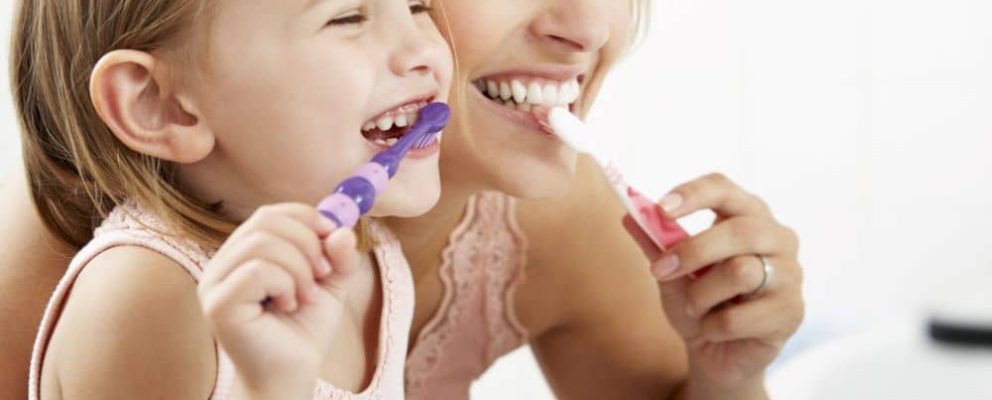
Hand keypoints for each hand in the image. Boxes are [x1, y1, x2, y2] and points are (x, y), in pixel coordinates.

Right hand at [197, 204, 360, 396]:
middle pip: (264, 221)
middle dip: (306, 242)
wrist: (293, 375)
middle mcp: (223, 264)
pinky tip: (289, 305)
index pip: (269, 214)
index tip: (332, 235)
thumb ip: (339, 254)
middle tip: (324, 273)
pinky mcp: (218, 305)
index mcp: (244, 254)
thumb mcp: (331, 283)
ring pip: (261, 243)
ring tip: (307, 295)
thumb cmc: (304, 330)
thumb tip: (342, 228)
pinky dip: (285, 284)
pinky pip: (256, 271)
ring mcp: (215, 284)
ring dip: (299, 267)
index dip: (305, 217)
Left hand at [624, 173, 804, 395]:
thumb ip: (655, 244)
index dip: (694, 194)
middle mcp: (778, 238)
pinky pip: (739, 317)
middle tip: (659, 270)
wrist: (717, 352)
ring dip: (700, 295)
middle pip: (740, 231)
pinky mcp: (792, 313)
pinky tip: (714, 330)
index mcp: (749, 216)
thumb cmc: (699, 302)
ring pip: (741, 272)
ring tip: (694, 308)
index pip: (725, 189)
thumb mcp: (671, 272)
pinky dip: (712, 327)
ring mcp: (790, 275)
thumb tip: (628, 215)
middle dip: (693, 251)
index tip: (661, 208)